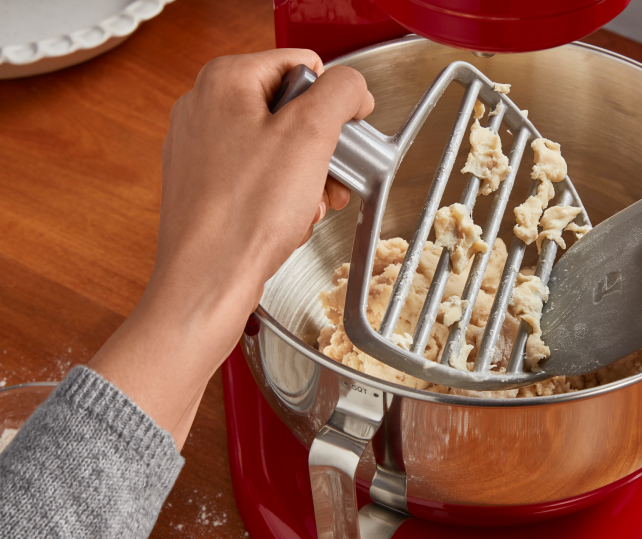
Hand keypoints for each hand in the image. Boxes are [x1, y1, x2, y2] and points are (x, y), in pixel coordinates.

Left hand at [89, 49, 373, 448]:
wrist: (207, 281)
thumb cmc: (245, 216)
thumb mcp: (311, 136)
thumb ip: (341, 92)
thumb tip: (352, 87)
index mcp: (224, 81)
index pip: (302, 65)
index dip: (333, 101)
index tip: (343, 136)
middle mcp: (205, 108)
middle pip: (291, 109)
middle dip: (320, 149)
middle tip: (327, 178)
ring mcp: (200, 149)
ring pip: (277, 148)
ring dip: (306, 178)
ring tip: (308, 205)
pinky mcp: (205, 186)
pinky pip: (259, 178)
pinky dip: (282, 197)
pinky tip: (287, 220)